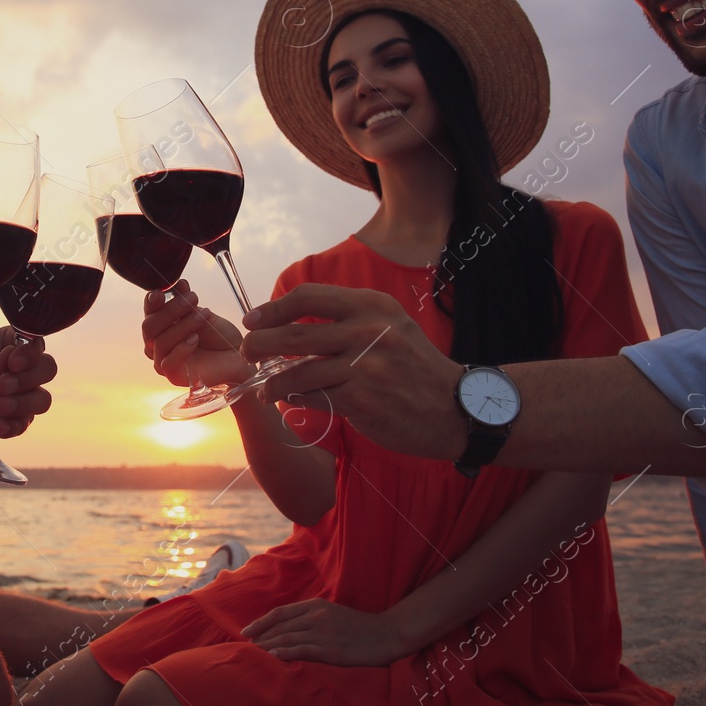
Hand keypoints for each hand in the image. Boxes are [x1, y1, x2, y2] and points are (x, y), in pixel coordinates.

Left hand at [0, 326, 55, 438]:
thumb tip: (8, 363)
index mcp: (11, 346)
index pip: (36, 346)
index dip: (30, 354)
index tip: (11, 362)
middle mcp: (20, 370)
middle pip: (48, 369)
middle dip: (29, 378)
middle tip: (2, 384)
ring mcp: (18, 396)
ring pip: (42, 399)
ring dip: (25, 402)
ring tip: (1, 405)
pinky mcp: (9, 420)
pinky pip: (24, 425)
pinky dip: (14, 425)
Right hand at [142, 280, 252, 389]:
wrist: (237, 356)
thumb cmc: (218, 336)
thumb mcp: (202, 313)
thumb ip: (187, 302)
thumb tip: (179, 284)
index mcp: (160, 326)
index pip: (148, 312)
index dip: (152, 301)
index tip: (162, 291)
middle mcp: (156, 344)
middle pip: (149, 326)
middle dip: (170, 310)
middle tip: (193, 299)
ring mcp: (163, 361)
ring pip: (160, 342)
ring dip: (183, 326)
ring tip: (204, 316)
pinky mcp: (173, 376)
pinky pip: (168, 362)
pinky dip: (181, 348)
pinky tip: (195, 338)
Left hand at [240, 284, 466, 460]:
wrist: (458, 408)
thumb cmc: (415, 367)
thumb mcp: (390, 326)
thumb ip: (348, 319)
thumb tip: (291, 322)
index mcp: (372, 305)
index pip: (308, 297)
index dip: (272, 309)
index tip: (252, 320)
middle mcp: (367, 330)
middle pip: (293, 335)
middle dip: (259, 345)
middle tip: (247, 353)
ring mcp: (365, 366)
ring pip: (297, 372)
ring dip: (272, 382)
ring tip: (264, 388)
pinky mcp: (361, 399)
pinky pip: (313, 397)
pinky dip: (295, 399)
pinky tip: (289, 399)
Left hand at [243, 598, 412, 665]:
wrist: (386, 634)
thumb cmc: (359, 627)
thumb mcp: (333, 613)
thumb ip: (312, 616)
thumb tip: (289, 626)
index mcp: (316, 605)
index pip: (280, 613)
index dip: (261, 622)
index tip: (247, 631)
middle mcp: (316, 616)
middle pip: (280, 626)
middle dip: (260, 636)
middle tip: (244, 645)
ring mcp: (323, 632)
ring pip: (287, 638)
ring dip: (267, 646)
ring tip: (252, 653)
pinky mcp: (330, 649)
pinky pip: (301, 650)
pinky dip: (284, 653)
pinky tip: (272, 658)